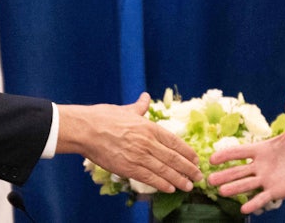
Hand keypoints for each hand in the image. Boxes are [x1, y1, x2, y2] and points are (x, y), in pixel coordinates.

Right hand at [58, 92, 202, 192]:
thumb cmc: (104, 118)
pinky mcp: (128, 168)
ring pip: (164, 170)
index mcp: (149, 127)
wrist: (86, 130)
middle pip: (173, 158)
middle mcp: (148, 142)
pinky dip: (162, 184)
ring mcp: (139, 156)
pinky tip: (171, 188)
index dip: (187, 152)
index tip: (196, 158)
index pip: (174, 141)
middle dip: (188, 168)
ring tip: (189, 185)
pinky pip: (149, 178)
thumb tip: (145, 97)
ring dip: (179, 179)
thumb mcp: (126, 110)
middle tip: (199, 175)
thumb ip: (139, 106)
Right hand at [207, 89, 284, 213]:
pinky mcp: (276, 191)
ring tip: (221, 191)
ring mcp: (267, 179)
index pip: (240, 152)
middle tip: (208, 179)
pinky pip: (262, 198)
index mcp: (262, 149)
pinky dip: (253, 203)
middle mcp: (261, 165)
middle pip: (238, 171)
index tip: (212, 158)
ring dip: (234, 188)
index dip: (226, 155)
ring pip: (246, 185)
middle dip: (224, 174)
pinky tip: (244, 209)